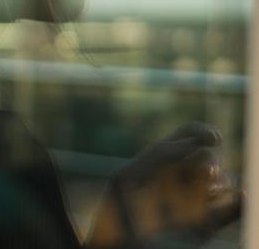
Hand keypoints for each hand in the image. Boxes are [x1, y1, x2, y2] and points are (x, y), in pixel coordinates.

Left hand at [87, 123, 242, 247]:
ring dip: (224, 180)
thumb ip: (158, 156)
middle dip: (211, 161)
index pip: (190, 136)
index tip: (213, 139)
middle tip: (207, 173)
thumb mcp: (127, 178)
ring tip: (209, 192)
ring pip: (225, 179)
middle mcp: (182, 178)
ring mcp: (197, 201)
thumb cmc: (117, 213)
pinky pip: (236, 207)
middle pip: (208, 157)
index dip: (203, 132)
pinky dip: (241, 201)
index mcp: (162, 162)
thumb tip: (197, 145)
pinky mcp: (208, 225)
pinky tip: (237, 199)